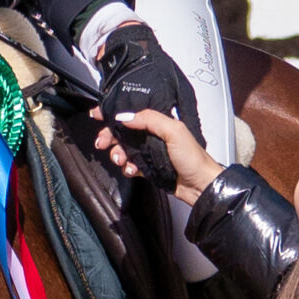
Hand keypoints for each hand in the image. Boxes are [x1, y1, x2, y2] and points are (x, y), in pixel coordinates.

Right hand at [94, 21, 201, 190]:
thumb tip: (125, 116)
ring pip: (123, 149)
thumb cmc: (194, 158)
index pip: (132, 113)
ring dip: (117, 154)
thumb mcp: (174, 131)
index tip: (97, 115)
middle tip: (102, 143)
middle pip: (122, 132)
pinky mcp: (147, 167)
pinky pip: (129, 165)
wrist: (200, 186)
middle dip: (109, 137)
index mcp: (159, 121)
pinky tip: (131, 170)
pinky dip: (126, 167)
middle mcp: (152, 135)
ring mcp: (149, 151)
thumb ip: (150, 119)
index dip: (113, 113)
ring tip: (120, 160)